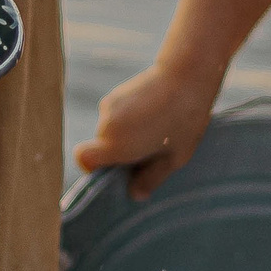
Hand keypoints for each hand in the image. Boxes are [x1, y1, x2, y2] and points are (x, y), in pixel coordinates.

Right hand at [72, 62, 218, 198]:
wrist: (186, 76)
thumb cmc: (184, 120)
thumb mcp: (174, 158)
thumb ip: (151, 178)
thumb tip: (135, 195)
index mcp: (117, 145)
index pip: (84, 159)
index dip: (94, 167)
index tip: (117, 167)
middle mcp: (107, 125)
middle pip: (102, 146)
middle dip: (120, 151)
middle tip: (152, 148)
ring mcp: (109, 107)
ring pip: (110, 130)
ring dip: (126, 134)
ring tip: (156, 127)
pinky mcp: (115, 95)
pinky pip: (116, 116)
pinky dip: (129, 119)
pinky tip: (153, 112)